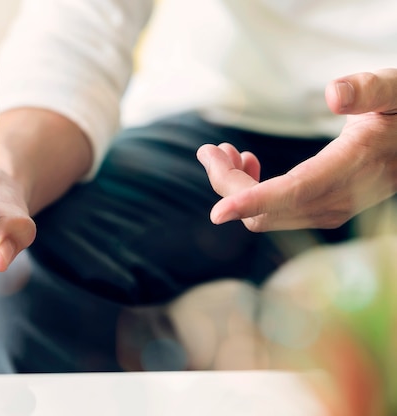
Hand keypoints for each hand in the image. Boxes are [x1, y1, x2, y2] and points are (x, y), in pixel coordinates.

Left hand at [197, 69, 396, 231]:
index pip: (293, 193)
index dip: (252, 202)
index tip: (217, 212)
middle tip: (210, 150)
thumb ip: (369, 90)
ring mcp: (328, 210)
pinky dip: (251, 193)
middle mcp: (337, 199)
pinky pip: (275, 212)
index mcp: (351, 166)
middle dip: (228, 185)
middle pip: (266, 210)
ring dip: (235, 188)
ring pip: (265, 215)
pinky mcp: (320, 211)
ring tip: (224, 152)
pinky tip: (248, 163)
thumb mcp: (395, 90)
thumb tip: (334, 94)